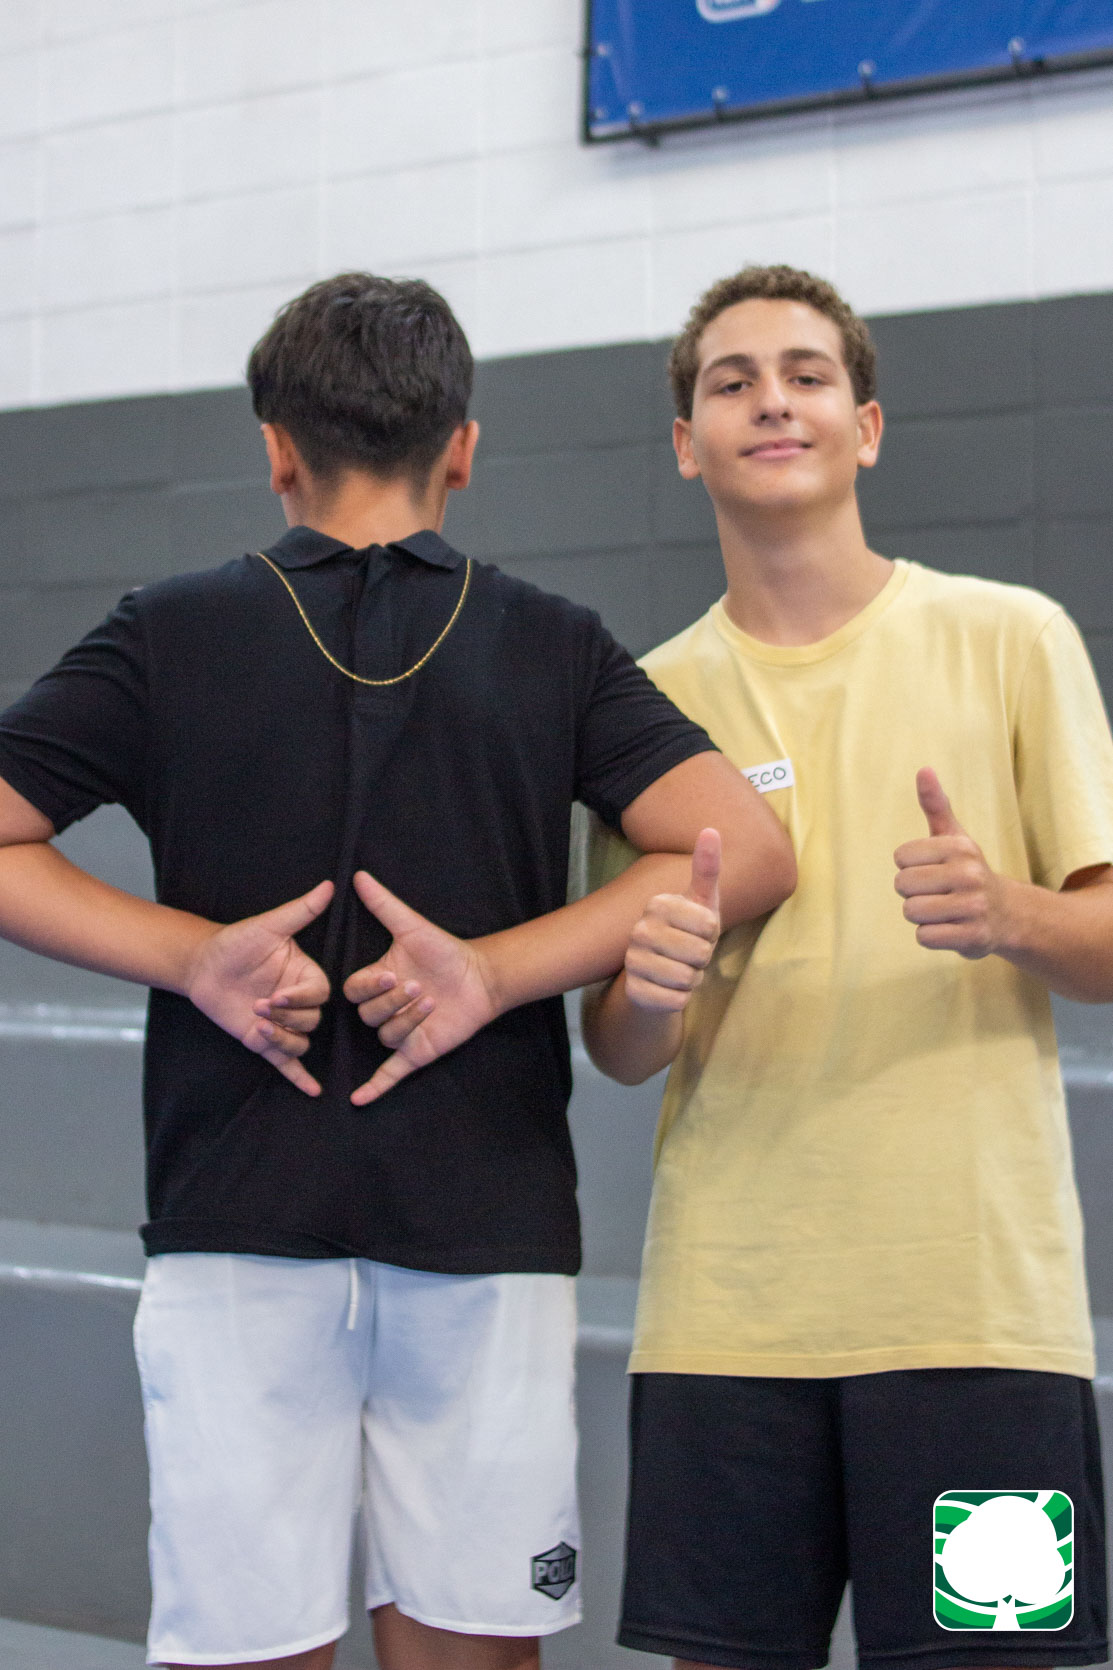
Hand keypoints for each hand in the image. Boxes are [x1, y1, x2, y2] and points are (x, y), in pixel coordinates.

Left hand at [186, 880, 332, 1094]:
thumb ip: (302, 910)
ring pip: (300, 1043)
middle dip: (286, 1019)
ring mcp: (282, 1024)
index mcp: (306, 976)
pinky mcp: (264, 1042)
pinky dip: (300, 1078)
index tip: (276, 995)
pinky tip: (313, 1091)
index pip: (319, 994)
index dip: (300, 999)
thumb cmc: (236, 942)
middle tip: (258, 1007)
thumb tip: (329, 885)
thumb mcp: (269, 926)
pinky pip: (288, 1063)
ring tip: (257, 1028)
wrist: (202, 965)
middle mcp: (298, 1002)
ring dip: (283, 1040)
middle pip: (312, 1022)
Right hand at [344, 871, 500, 1105]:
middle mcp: (384, 1009)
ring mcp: (399, 1033)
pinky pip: (389, 1074)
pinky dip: (375, 1088)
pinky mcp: (415, 1053)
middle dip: (394, 1002)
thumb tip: (359, 876)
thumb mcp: (412, 927)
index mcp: (376, 982)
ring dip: (406, 1022)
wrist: (482, 977)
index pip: (354, 991)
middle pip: (368, 1015)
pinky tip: (359, 1101)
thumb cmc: (446, 951)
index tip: (393, 973)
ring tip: (432, 1004)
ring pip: (384, 1036)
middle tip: (422, 989)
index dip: (370, 986)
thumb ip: (384, 904)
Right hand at [623, 828, 720, 1011]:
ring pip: (688, 979)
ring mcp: (632, 961)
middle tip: (689, 954)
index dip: (712, 935)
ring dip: (692, 980)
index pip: (710, 925)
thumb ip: (707, 867)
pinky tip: (668, 988)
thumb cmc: (687, 932)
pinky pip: (676, 1001)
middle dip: (702, 959)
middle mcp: (639, 930)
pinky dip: (680, 999)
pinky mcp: (634, 992)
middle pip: (700, 953)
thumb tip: (711, 829)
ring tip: (680, 970)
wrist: (658, 974)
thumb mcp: (702, 901)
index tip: (698, 932)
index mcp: (656, 904)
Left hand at [894, 769, 1011, 957]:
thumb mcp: (954, 836)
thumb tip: (923, 769)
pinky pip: (924, 937)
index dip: (910, 866)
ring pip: (911, 912)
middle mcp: (969, 874)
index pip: (900, 857)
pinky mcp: (973, 937)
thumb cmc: (968, 871)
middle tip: (938, 893)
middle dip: (913, 893)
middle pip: (902, 885)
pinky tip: (950, 928)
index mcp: (960, 847)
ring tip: (944, 911)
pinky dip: (931, 936)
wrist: (1008, 915)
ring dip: (921, 916)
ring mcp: (973, 906)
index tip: (933, 870)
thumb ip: (935, 805)